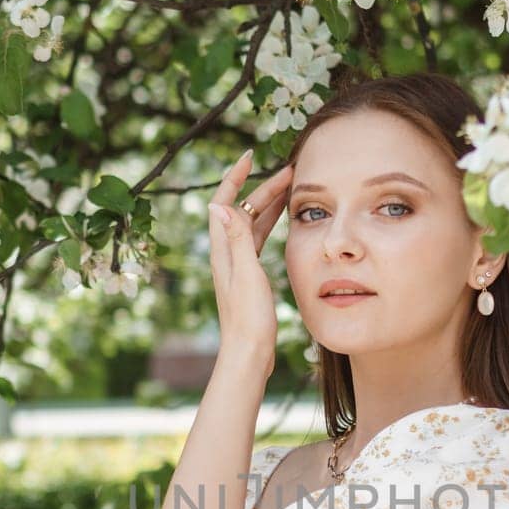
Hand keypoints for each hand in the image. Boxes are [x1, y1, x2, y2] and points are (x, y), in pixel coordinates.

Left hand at [208, 149, 293, 367]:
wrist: (249, 353)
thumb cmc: (248, 319)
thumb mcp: (245, 275)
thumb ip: (236, 239)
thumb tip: (218, 203)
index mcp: (223, 250)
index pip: (224, 201)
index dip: (235, 176)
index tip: (250, 155)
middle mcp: (226, 253)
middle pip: (242, 209)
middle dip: (262, 186)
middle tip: (288, 170)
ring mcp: (237, 265)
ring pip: (252, 224)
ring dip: (268, 204)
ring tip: (290, 187)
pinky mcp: (249, 276)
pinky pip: (259, 240)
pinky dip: (270, 224)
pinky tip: (283, 221)